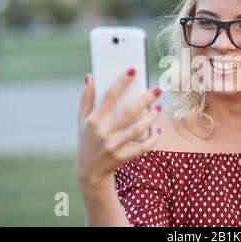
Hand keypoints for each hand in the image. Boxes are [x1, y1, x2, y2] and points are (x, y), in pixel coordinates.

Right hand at [76, 69, 161, 186]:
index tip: (133, 70)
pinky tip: (158, 130)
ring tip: (159, 107)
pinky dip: (152, 139)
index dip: (121, 82)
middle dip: (144, 99)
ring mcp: (113, 146)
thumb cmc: (87, 139)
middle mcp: (103, 132)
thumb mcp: (81, 120)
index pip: (108, 96)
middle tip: (157, 90)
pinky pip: (141, 147)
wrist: (88, 171)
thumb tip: (89, 76)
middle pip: (128, 112)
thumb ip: (86, 98)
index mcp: (93, 119)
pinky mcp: (122, 157)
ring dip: (151, 118)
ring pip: (137, 129)